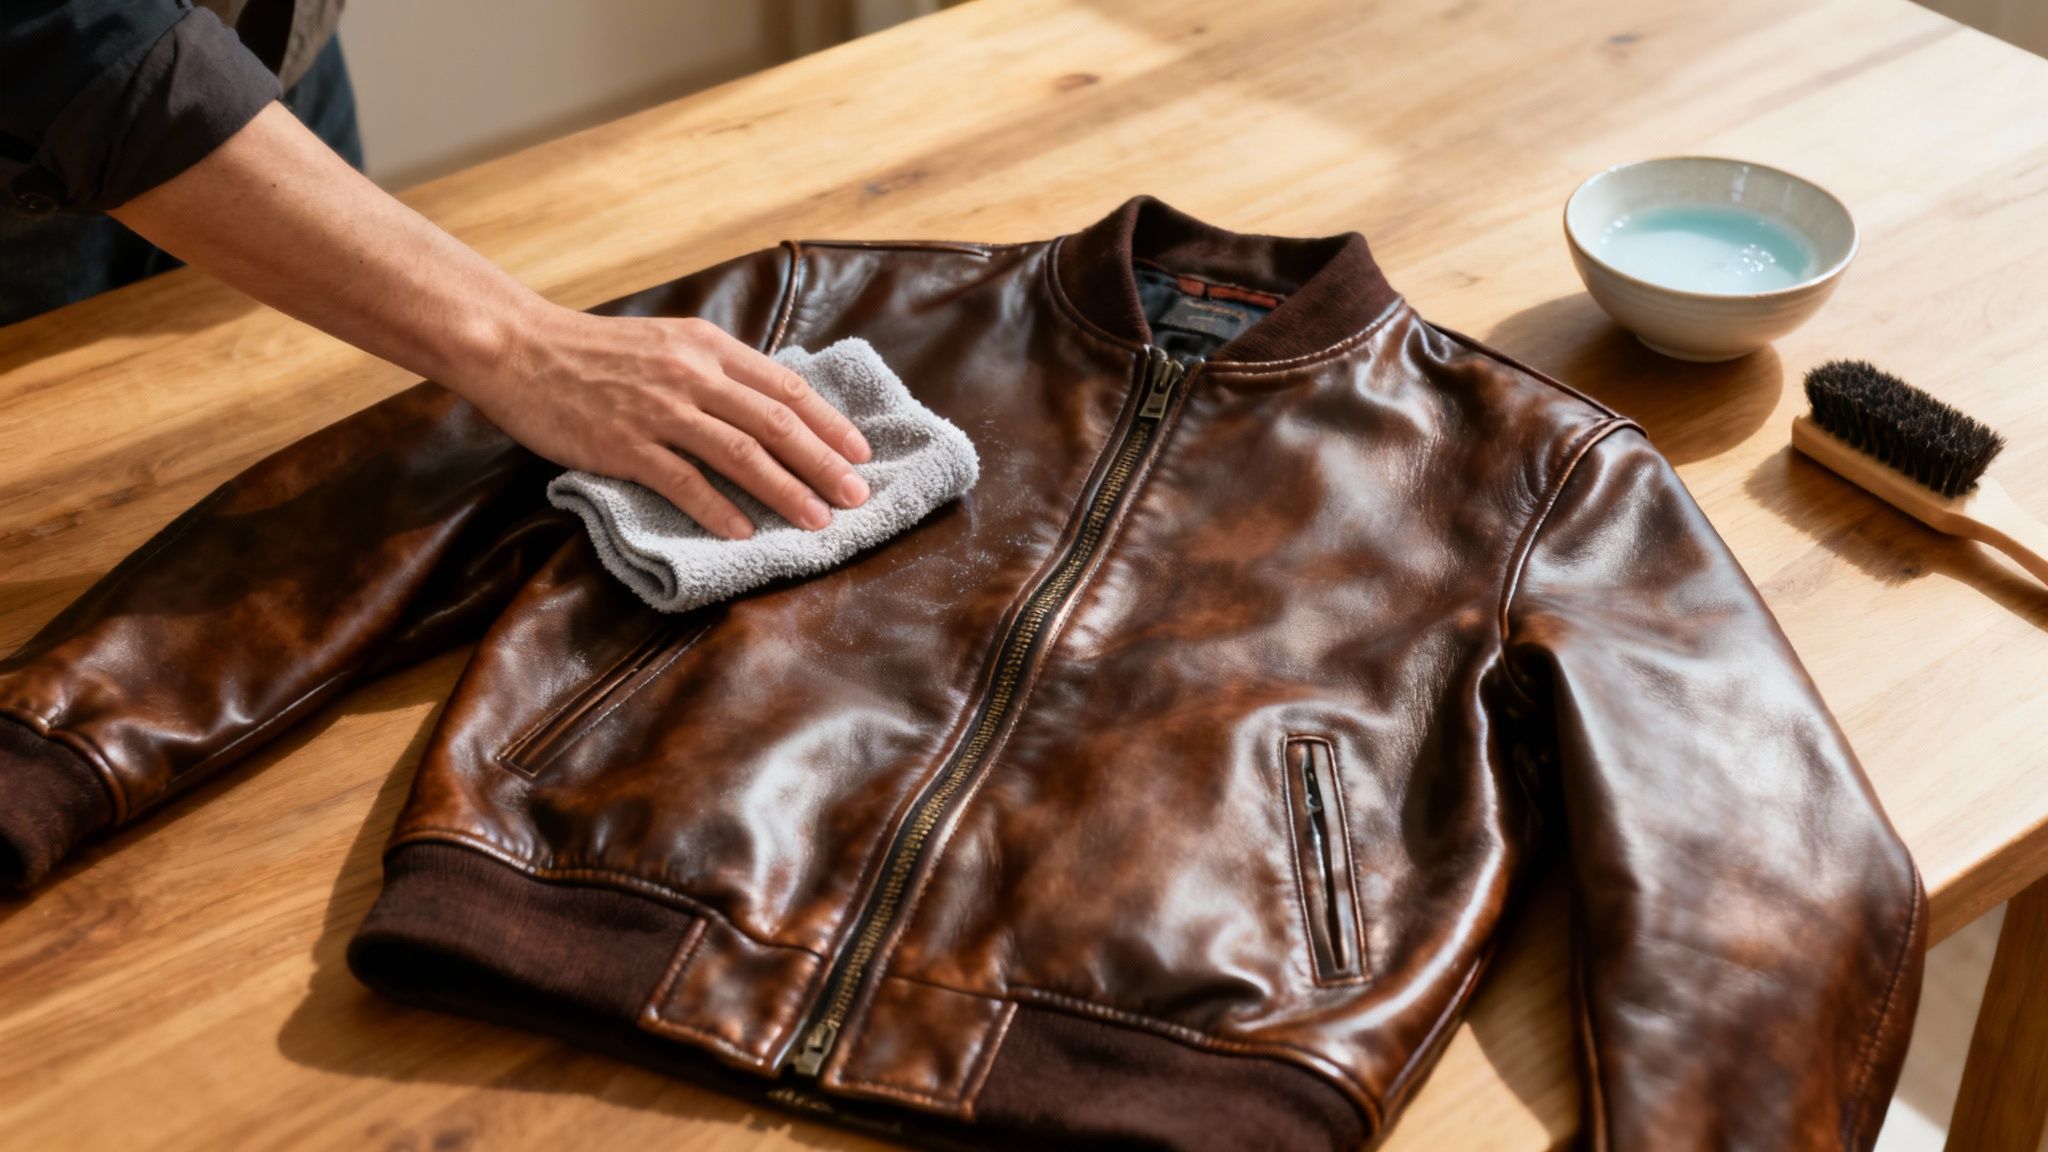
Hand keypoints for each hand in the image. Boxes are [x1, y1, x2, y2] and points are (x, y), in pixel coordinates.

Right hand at [465, 300, 871, 539]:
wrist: (519, 347)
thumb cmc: (595, 352)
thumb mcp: (668, 342)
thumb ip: (717, 371)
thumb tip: (771, 407)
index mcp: (708, 347)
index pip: (785, 388)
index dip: (829, 423)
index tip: (861, 453)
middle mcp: (691, 374)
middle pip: (775, 423)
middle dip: (824, 463)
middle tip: (857, 496)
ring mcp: (658, 408)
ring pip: (740, 453)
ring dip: (786, 490)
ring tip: (818, 521)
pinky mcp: (623, 442)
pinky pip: (683, 481)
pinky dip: (719, 509)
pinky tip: (745, 532)